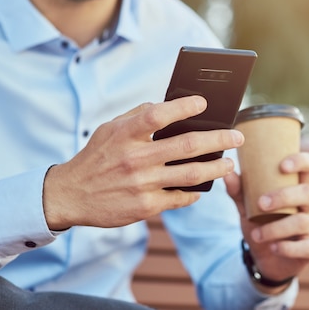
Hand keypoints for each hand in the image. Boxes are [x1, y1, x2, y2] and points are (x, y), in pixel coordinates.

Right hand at [43, 96, 243, 229]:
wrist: (71, 195)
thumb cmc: (97, 157)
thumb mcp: (110, 128)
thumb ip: (138, 115)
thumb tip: (168, 105)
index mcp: (125, 135)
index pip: (158, 115)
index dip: (183, 107)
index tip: (204, 102)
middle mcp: (135, 159)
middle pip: (186, 146)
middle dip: (219, 140)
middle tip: (238, 136)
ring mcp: (142, 184)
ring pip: (191, 174)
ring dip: (217, 168)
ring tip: (229, 163)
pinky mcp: (145, 207)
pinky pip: (180, 198)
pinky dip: (195, 193)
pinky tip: (204, 188)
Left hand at [224, 151, 308, 292]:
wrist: (264, 258)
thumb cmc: (260, 224)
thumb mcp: (248, 207)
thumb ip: (239, 191)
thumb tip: (227, 173)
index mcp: (297, 187)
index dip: (302, 161)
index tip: (282, 166)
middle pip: (308, 192)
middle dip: (284, 197)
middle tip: (261, 203)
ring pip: (304, 221)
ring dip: (277, 227)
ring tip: (257, 234)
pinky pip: (308, 246)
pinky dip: (287, 247)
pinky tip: (273, 247)